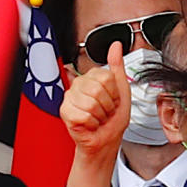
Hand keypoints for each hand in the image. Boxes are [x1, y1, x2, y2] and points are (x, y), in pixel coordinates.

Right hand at [60, 41, 130, 157]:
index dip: (114, 92)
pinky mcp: (65, 111)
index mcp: (92, 77)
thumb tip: (116, 45)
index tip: (112, 100)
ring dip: (100, 115)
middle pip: (98, 89)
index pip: (106, 77)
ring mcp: (70, 97)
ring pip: (91, 103)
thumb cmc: (113, 119)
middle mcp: (79, 84)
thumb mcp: (122, 90)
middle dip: (107, 105)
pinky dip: (91, 124)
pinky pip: (84, 115)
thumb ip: (117, 66)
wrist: (106, 140)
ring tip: (98, 117)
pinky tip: (89, 124)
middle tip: (105, 111)